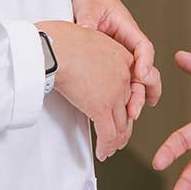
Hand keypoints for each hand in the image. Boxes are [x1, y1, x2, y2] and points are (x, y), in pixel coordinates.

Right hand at [37, 21, 141, 160]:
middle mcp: (124, 76)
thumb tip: (78, 61)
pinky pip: (108, 134)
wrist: (54, 46)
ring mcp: (115, 93)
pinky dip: (106, 147)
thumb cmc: (60, 38)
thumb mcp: (87, 38)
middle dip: (124, 125)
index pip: (136, 84)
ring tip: (111, 148)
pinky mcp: (101, 108)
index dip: (133, 100)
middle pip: (130, 107)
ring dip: (116, 141)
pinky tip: (103, 152)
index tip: (130, 109)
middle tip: (119, 135)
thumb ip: (91, 53)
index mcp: (122, 56)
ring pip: (122, 125)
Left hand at [72, 0, 162, 124]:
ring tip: (133, 114)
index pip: (143, 47)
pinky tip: (121, 108)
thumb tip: (86, 30)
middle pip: (145, 68)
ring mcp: (121, 54)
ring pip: (134, 77)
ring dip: (137, 95)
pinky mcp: (111, 61)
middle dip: (146, 87)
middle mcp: (128, 44)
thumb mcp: (89, 7)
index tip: (139, 76)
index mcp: (128, 28)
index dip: (144, 63)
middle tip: (141, 104)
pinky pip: (121, 78)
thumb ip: (89, 21)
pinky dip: (123, 93)